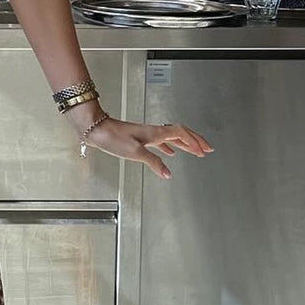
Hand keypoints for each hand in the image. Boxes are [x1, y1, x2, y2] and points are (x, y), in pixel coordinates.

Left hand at [81, 116, 213, 179]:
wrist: (97, 130)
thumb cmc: (113, 138)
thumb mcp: (136, 153)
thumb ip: (154, 163)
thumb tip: (168, 174)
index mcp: (156, 133)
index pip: (182, 134)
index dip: (194, 142)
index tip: (204, 150)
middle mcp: (154, 132)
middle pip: (181, 134)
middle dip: (195, 141)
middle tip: (207, 149)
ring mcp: (148, 135)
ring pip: (172, 138)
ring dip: (185, 144)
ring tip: (194, 151)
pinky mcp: (140, 138)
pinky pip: (161, 142)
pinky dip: (169, 147)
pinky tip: (169, 153)